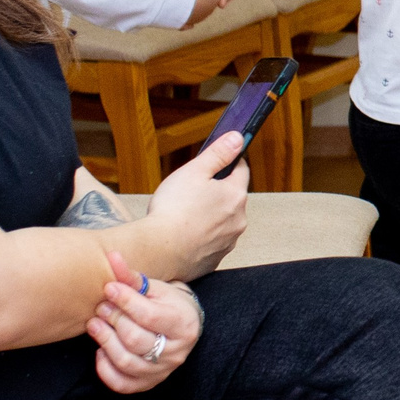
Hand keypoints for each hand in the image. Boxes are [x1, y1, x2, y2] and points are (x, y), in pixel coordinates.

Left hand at [91, 252, 202, 393]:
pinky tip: (101, 351)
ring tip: (95, 324)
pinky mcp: (148, 383)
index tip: (109, 288)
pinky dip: (105, 369)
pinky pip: (121, 384)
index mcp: (183, 323)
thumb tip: (111, 257)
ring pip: (126, 361)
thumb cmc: (167, 304)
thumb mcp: (155, 288)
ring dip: (104, 341)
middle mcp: (177, 351)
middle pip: (135, 339)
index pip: (149, 316)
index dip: (125, 301)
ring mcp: (163, 371)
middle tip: (101, 307)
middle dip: (113, 320)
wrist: (182, 325)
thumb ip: (132, 277)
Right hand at [143, 129, 248, 280]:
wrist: (159, 251)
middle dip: (215, 192)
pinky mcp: (214, 260)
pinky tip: (183, 234)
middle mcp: (238, 220)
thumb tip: (238, 139)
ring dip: (209, 216)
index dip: (228, 162)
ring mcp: (227, 242)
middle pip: (231, 197)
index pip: (241, 170)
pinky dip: (201, 237)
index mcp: (235, 195)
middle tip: (190, 192)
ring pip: (222, 221)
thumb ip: (218, 154)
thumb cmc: (173, 211)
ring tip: (184, 215)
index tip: (217, 162)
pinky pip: (211, 242)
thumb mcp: (194, 171)